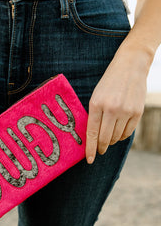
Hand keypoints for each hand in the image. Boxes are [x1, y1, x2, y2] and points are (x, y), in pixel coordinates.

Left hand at [86, 47, 149, 163]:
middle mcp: (111, 108)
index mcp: (96, 104)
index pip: (91, 133)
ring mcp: (126, 111)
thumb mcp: (96, 95)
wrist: (130, 66)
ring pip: (117, 137)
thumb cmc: (109, 82)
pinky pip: (128, 132)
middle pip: (105, 138)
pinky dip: (122, 135)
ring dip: (112, 140)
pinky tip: (119, 132)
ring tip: (109, 136)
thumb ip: (94, 114)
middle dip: (101, 148)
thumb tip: (93, 137)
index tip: (89, 160)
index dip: (90, 149)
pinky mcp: (137, 112)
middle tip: (100, 151)